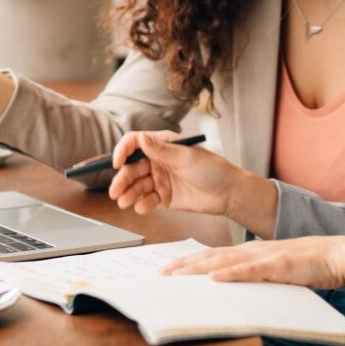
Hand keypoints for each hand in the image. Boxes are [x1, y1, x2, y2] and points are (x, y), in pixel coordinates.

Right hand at [108, 131, 243, 216]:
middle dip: (122, 179)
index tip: (116, 163)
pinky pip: (147, 200)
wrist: (228, 194)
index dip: (123, 151)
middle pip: (132, 168)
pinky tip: (142, 207)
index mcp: (163, 145)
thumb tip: (141, 138)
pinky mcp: (163, 197)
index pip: (135, 144)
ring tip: (124, 202)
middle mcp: (158, 161)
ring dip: (128, 193)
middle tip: (115, 191)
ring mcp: (160, 179)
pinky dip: (142, 204)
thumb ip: (162, 150)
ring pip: (137, 185)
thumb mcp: (186, 157)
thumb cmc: (213, 169)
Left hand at [161, 235, 344, 290]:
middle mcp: (251, 251)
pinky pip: (248, 271)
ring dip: (197, 269)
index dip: (189, 261)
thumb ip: (253, 276)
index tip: (169, 268)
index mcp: (249, 252)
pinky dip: (230, 274)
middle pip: (210, 257)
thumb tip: (231, 287)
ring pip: (223, 262)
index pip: (212, 257)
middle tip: (161, 273)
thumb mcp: (273, 270)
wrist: (334, 255)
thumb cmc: (307, 265)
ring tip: (176, 274)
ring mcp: (263, 256)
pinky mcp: (277, 265)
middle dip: (184, 265)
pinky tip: (213, 278)